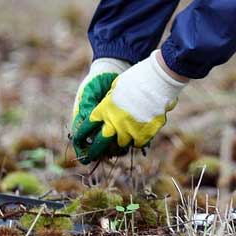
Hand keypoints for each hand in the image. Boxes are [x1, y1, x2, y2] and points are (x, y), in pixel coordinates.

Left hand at [72, 50, 186, 163]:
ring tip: (125, 136)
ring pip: (122, 144)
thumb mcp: (116, 88)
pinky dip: (139, 140)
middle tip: (92, 156)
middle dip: (95, 151)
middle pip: (102, 143)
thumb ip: (110, 102)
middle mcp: (115, 122)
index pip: (88, 127)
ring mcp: (131, 130)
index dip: (82, 135)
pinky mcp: (145, 134)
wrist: (157, 80)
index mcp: (105, 109)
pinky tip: (141, 134)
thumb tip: (108, 110)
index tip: (79, 140)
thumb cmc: (137, 79)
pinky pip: (139, 144)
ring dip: (122, 140)